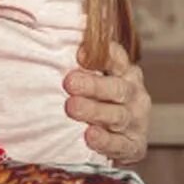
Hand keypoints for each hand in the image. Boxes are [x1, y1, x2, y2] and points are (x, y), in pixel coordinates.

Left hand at [64, 42, 150, 164]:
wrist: (119, 140)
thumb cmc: (99, 102)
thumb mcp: (95, 79)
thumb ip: (80, 65)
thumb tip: (46, 37)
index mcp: (126, 72)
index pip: (117, 59)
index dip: (102, 55)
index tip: (79, 53)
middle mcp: (134, 94)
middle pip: (117, 88)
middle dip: (93, 85)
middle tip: (69, 82)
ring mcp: (137, 121)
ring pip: (118, 115)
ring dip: (95, 111)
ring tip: (72, 107)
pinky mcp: (134, 146)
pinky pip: (120, 144)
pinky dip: (105, 141)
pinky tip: (90, 136)